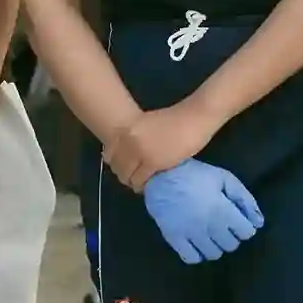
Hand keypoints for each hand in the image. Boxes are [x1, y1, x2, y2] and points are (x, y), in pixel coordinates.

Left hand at [105, 101, 220, 191]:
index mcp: (124, 129)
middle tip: (133, 179)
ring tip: (141, 183)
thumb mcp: (146, 124)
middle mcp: (127, 140)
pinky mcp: (153, 162)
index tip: (124, 168)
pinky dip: (143, 186)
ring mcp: (139, 151)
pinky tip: (149, 185)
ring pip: (127, 175)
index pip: (109, 154)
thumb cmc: (175, 120)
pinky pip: (141, 180)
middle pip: (117, 166)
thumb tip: (128, 153)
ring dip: (133, 182)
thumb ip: (134, 136)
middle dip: (124, 175)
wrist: (194, 117)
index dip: (115, 164)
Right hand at [142, 159, 263, 263]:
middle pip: (231, 245)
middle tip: (221, 225)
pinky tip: (195, 243)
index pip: (246, 232)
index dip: (243, 226)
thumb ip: (245, 199)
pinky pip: (191, 258)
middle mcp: (210, 226)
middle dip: (229, 236)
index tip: (236, 220)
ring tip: (208, 234)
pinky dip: (196, 254)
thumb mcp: (224, 178)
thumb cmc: (195, 175)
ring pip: (213, 254)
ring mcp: (191, 234)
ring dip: (214, 246)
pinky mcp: (174, 237)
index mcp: (224, 211)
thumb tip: (258, 222)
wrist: (160, 174)